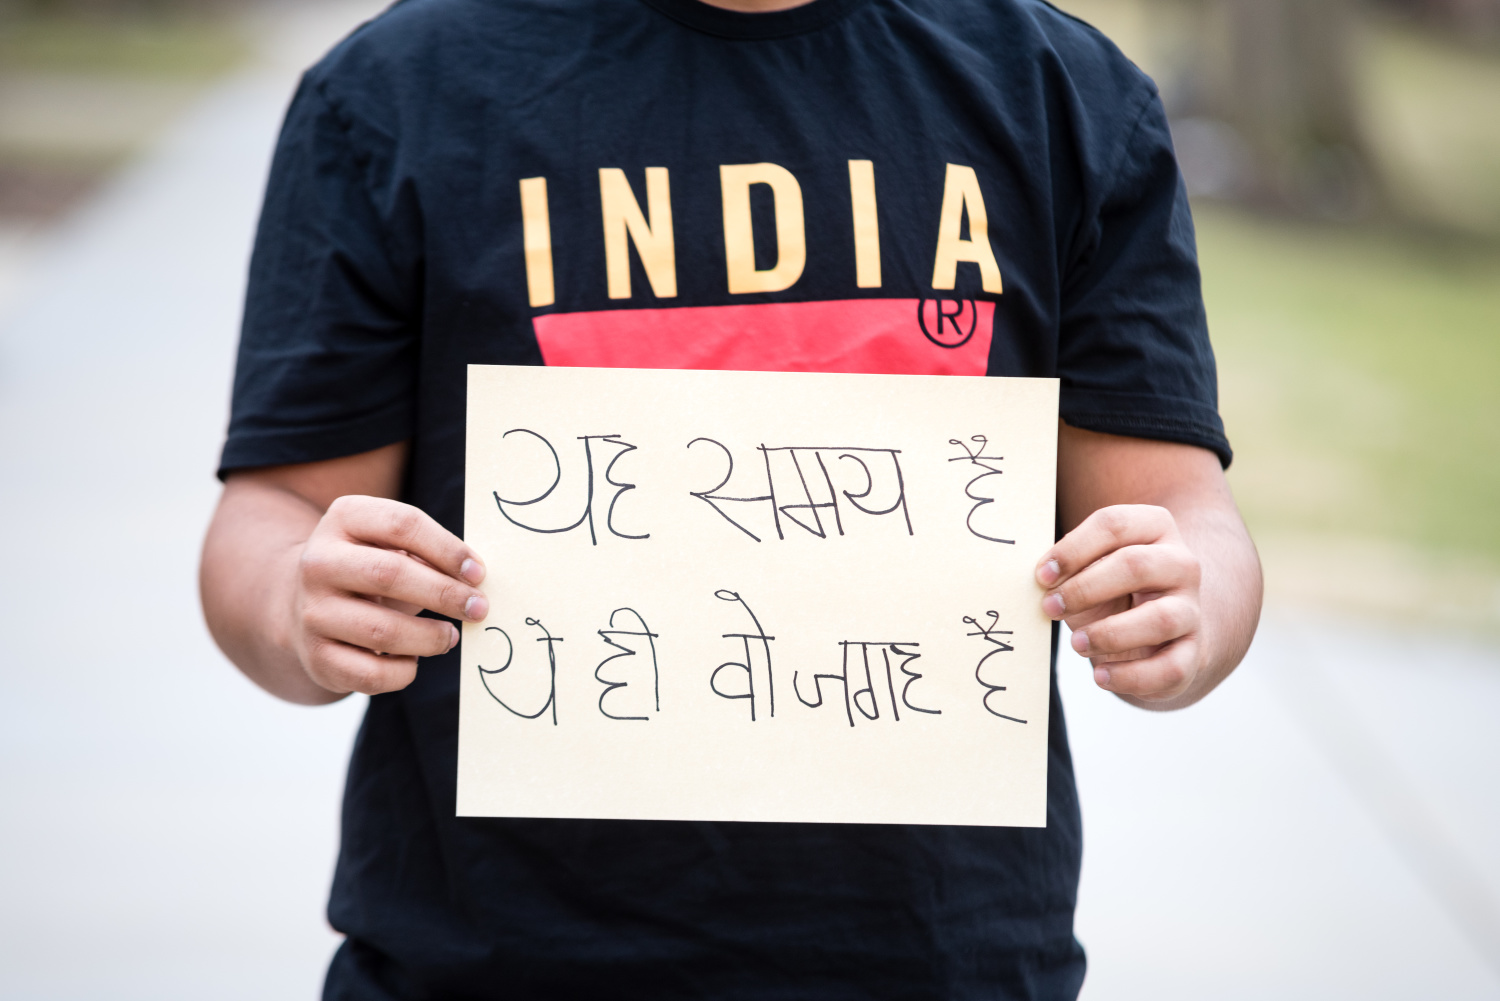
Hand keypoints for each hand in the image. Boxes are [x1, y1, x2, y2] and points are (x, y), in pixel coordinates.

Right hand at [289, 495, 488, 695]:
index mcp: (344, 519)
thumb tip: (474, 580)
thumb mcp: (390, 543)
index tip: (478, 573)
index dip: (447, 549)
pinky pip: (371, 674)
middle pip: (390, 574)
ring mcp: (313, 612)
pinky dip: (403, 672)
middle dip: (444, 594)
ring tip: (451, 637)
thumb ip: (428, 552)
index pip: (402, 524)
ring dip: (430, 637)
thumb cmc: (370, 568)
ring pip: (382, 631)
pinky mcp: (317, 657)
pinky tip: (414, 661)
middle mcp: (319, 563)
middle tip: (478, 608)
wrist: (306, 604)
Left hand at [1036, 504, 1202, 702]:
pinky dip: (1131, 676)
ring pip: (1159, 618)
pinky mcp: (1193, 652)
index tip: (1041, 576)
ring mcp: (1191, 609)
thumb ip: (1068, 567)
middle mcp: (1181, 564)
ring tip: (1077, 643)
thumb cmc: (1111, 591)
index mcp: (1154, 528)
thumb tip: (1041, 579)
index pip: (1113, 524)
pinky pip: (1170, 667)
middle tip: (1050, 607)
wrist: (1158, 631)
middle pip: (1135, 565)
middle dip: (1084, 588)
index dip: (1072, 549)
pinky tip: (1101, 676)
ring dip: (1109, 634)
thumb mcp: (1089, 569)